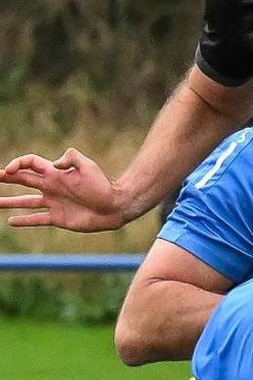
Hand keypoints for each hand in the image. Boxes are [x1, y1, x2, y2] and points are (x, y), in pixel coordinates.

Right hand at [0, 148, 131, 231]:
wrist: (115, 206)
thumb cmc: (103, 186)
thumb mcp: (89, 166)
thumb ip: (71, 158)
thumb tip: (54, 164)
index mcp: (55, 174)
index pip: (30, 164)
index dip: (17, 164)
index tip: (9, 170)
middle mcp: (51, 187)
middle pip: (23, 181)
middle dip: (6, 178)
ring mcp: (53, 203)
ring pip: (25, 202)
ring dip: (9, 202)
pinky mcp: (58, 218)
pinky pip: (37, 219)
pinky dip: (24, 220)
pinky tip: (12, 221)